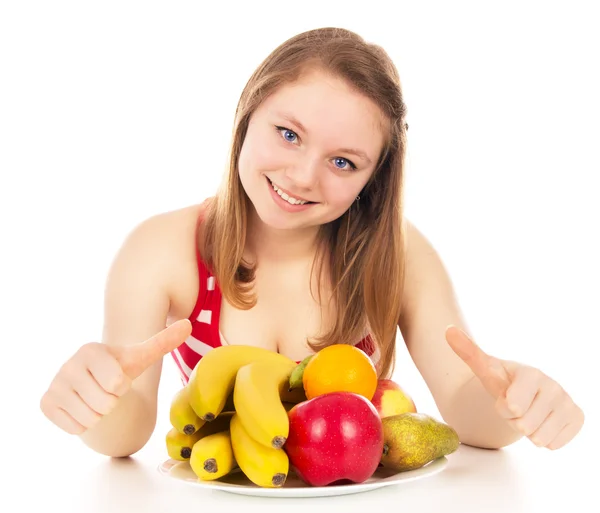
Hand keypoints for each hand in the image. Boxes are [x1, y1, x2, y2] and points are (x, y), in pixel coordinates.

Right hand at [40, 319, 191, 434]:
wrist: (94, 384)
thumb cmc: (120, 369)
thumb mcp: (141, 358)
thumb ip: (163, 342)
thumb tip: (188, 325)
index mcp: (90, 350)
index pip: (116, 383)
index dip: (122, 386)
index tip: (117, 377)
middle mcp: (68, 365)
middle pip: (104, 404)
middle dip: (111, 402)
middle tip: (106, 391)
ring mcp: (55, 384)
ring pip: (90, 418)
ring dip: (98, 414)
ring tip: (95, 399)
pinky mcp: (46, 404)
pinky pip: (75, 427)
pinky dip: (83, 423)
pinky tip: (82, 407)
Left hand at [445, 325, 583, 449]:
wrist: (526, 393)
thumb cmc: (503, 381)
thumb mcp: (485, 369)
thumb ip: (468, 351)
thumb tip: (448, 330)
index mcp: (532, 373)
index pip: (513, 405)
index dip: (504, 407)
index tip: (507, 397)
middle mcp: (554, 386)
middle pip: (525, 425)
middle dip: (515, 421)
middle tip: (516, 407)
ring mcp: (568, 402)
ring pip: (540, 437)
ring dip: (529, 431)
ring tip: (528, 414)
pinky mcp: (577, 418)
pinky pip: (555, 444)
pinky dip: (544, 439)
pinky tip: (541, 422)